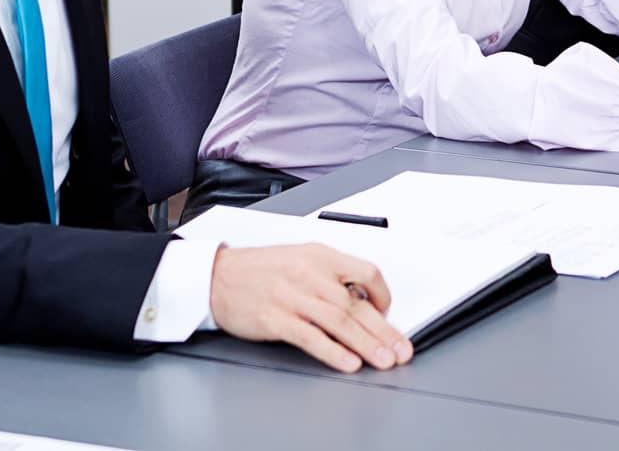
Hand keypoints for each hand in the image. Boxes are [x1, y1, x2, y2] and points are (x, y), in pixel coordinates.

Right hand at [208, 243, 413, 372]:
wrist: (216, 275)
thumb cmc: (260, 269)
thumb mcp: (301, 258)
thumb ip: (331, 275)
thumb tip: (362, 299)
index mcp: (321, 256)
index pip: (367, 272)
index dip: (383, 296)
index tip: (388, 315)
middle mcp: (310, 274)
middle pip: (357, 305)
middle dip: (385, 331)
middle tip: (402, 350)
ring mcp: (292, 297)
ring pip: (339, 322)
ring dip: (367, 344)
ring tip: (384, 360)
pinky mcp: (275, 319)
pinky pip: (310, 337)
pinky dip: (332, 351)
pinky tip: (348, 362)